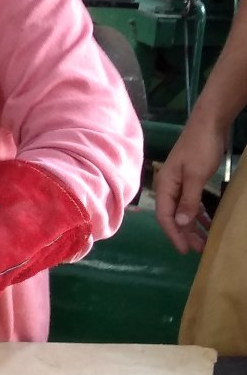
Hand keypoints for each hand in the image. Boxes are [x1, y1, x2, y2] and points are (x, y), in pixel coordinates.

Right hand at [154, 121, 223, 252]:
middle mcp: (169, 187)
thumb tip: (180, 223)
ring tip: (205, 241)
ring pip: (183, 211)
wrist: (209, 124)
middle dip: (185, 234)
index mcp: (165, 186)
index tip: (185, 250)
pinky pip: (192, 203)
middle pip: (174, 216)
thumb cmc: (200, 149)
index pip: (165, 216)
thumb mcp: (195, 176)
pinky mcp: (190, 181)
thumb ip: (188, 200)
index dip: (174, 235)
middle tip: (200, 249)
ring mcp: (179, 184)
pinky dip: (200, 215)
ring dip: (193, 226)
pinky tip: (209, 224)